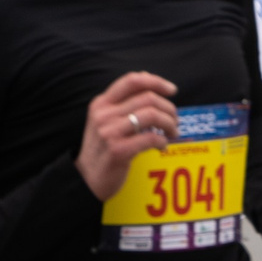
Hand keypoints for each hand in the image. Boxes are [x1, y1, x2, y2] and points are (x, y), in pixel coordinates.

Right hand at [76, 71, 178, 200]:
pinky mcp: (118, 151)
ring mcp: (110, 132)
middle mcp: (104, 115)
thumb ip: (122, 104)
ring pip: (152, 115)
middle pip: (148, 98)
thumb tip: (151, 84)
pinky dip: (163, 141)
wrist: (86, 179)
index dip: (156, 82)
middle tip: (174, 120)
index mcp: (101, 104)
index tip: (172, 90)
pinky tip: (162, 146)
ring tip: (172, 132)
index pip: (132, 81)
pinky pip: (151, 138)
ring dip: (169, 123)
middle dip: (168, 108)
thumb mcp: (104, 120)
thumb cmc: (102, 148)